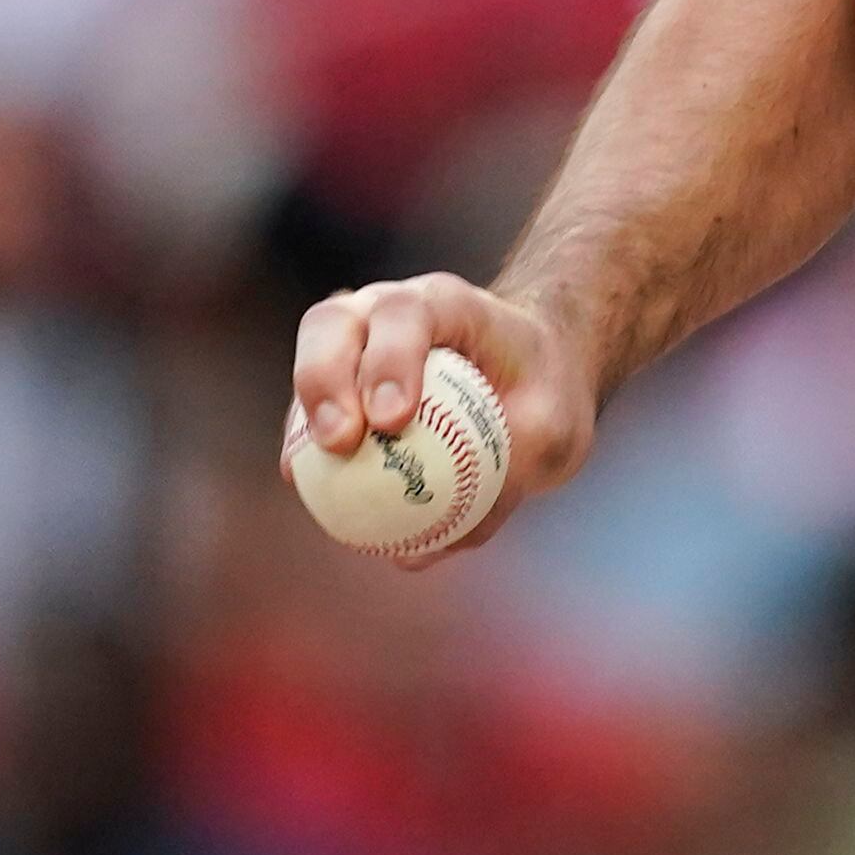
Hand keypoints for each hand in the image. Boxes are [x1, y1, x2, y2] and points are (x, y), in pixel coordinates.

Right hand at [290, 272, 595, 562]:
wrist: (533, 374)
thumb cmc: (545, 392)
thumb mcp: (554, 428)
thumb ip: (499, 477)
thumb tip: (418, 551)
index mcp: (448, 304)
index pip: (409, 313)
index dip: (390, 360)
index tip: (393, 420)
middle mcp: (386, 312)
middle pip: (333, 323)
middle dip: (324, 379)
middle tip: (341, 443)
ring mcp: (352, 345)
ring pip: (307, 366)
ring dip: (300, 422)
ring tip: (304, 479)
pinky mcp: (337, 388)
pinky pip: (307, 419)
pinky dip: (305, 454)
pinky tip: (316, 501)